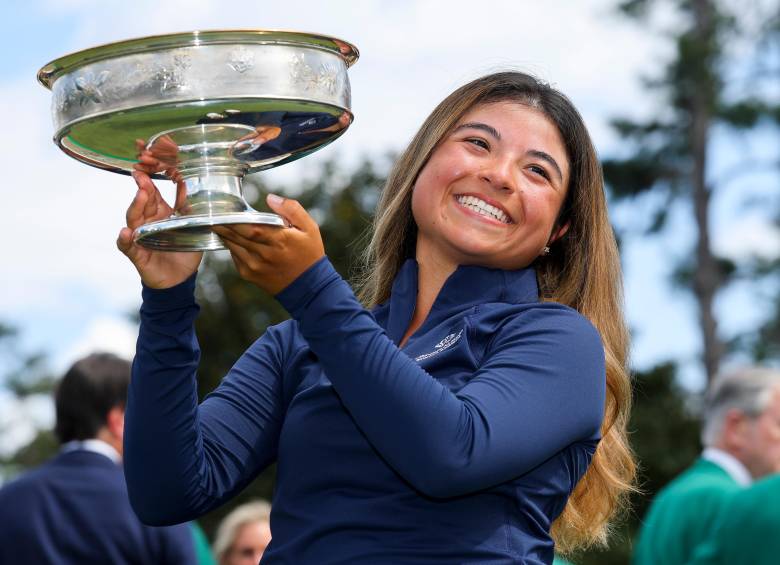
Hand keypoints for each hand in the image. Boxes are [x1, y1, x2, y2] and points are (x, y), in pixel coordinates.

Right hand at [116, 141, 201, 288]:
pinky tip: (125, 234)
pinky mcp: (137, 254)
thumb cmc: (183, 249)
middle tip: (142, 169)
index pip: (151, 188)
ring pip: (134, 218)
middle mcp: (147, 221)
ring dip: (136, 205)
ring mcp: (140, 236)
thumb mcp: (192, 224)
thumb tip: (194, 180)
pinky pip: (127, 246)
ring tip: (141, 193)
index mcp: (159, 211)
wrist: (179, 279)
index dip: (149, 172)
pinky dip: (124, 240)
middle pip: (142, 199)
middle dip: (142, 183)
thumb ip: (189, 204)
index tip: (147, 155)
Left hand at [212, 195, 324, 294]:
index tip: (223, 209)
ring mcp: (254, 266)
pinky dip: (233, 245)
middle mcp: (263, 254)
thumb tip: (271, 198)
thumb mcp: (309, 228)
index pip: (248, 227)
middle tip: (214, 212)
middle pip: (235, 235)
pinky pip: (234, 256)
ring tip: (220, 222)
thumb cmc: (309, 255)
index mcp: (278, 240)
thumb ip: (292, 210)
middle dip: (222, 223)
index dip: (232, 219)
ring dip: (225, 234)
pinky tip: (235, 238)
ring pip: (231, 245)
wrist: (309, 287)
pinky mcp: (249, 274)